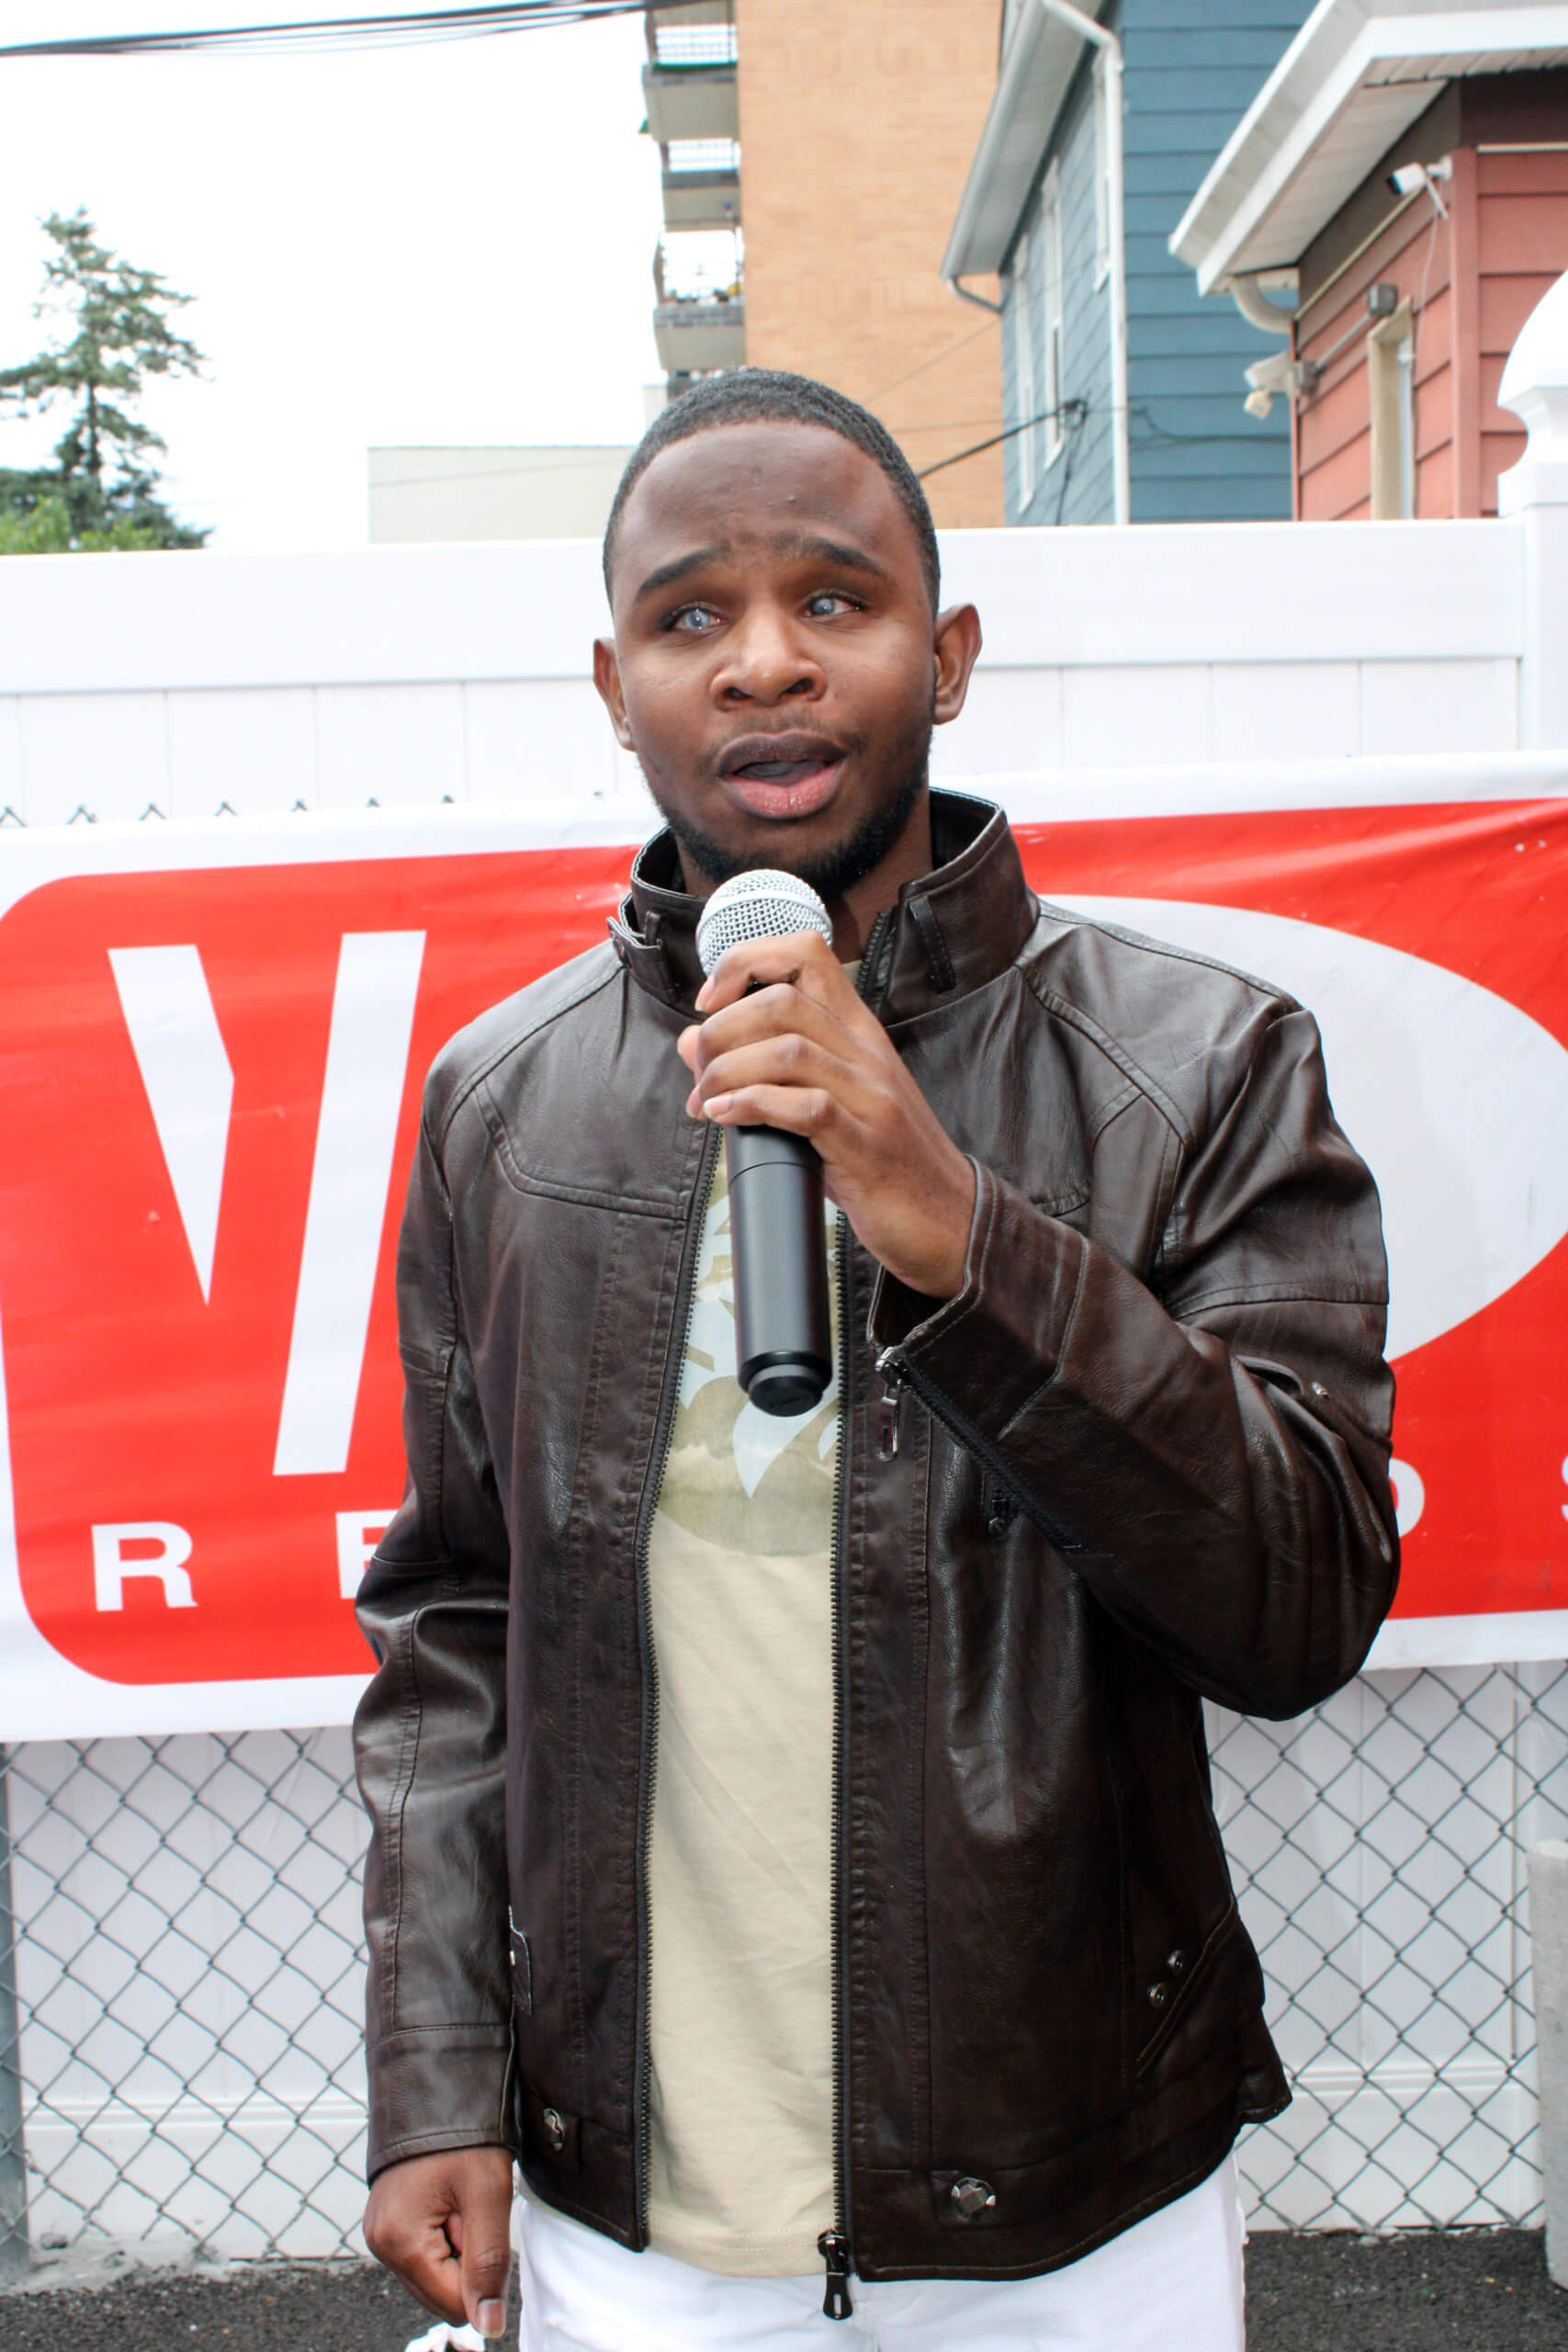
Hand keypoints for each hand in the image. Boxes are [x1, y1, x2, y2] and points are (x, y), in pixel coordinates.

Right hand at [363, 2144, 513, 2340]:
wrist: (436, 2082)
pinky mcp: (388, 2222)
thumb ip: (488, 2266)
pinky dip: (446, 2232)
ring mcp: (381, 2233)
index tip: (481, 2222)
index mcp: (400, 2242)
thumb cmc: (463, 2133)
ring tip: (459, 2197)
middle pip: (442, 2292)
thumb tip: (489, 2327)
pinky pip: (425, 2250)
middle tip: (470, 2207)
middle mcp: (381, 2243)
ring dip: (458, 2244)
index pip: (454, 2304)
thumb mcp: (488, 2195)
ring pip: (435, 2272)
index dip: (483, 2272)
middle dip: (467, 2258)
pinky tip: (449, 2197)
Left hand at [679, 927, 975, 1299]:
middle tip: (700, 1072)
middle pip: (782, 1000)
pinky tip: (725, 1117)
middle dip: (721, 1029)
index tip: (711, 1001)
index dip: (747, 961)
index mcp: (859, 1032)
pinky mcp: (865, 1145)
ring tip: (705, 1101)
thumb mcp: (826, 1102)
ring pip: (786, 1049)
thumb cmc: (883, 1163)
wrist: (950, 1219)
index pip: (807, 954)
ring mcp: (870, 1097)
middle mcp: (867, 1052)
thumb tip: (693, 1042)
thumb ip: (766, 1068)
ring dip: (726, 1071)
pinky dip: (750, 1106)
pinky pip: (803, 1107)